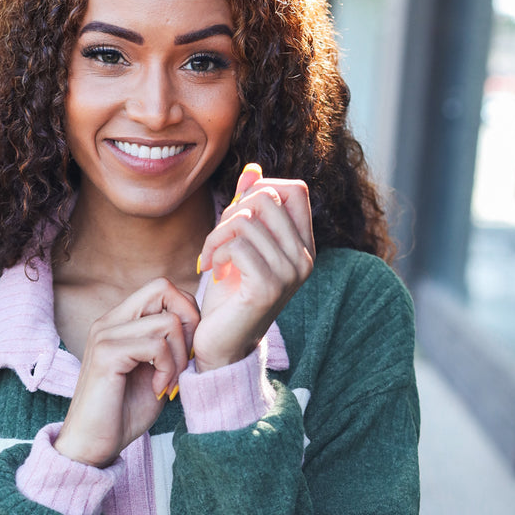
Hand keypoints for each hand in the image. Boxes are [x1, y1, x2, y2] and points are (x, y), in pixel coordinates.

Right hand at [54, 278, 198, 466]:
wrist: (92, 446)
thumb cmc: (123, 413)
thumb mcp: (155, 372)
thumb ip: (169, 347)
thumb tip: (198, 326)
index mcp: (119, 322)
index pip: (163, 288)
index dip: (186, 313)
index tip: (185, 352)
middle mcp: (109, 322)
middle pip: (164, 288)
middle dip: (188, 324)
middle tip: (183, 361)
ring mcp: (105, 335)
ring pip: (168, 322)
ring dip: (179, 357)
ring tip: (167, 382)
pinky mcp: (107, 355)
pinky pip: (156, 345)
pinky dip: (167, 369)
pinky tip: (157, 389)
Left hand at [193, 164, 314, 371]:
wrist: (221, 344)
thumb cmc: (228, 295)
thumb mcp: (237, 245)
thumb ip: (246, 209)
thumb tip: (253, 170)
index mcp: (303, 245)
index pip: (294, 189)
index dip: (259, 191)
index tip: (235, 219)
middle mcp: (304, 258)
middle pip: (267, 197)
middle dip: (230, 213)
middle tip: (217, 242)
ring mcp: (290, 273)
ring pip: (247, 220)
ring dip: (216, 236)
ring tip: (210, 258)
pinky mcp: (269, 287)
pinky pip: (238, 245)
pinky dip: (216, 253)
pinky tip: (211, 272)